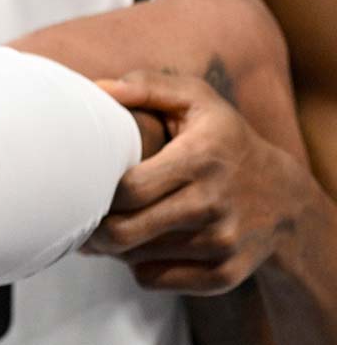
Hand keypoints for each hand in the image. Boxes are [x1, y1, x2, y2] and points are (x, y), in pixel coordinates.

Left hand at [82, 70, 309, 293]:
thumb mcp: (198, 100)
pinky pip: (156, 280)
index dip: (97, 192)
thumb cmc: (225, 140)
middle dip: (95, 230)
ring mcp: (221, 242)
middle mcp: (212, 203)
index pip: (128, 189)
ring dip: (115, 247)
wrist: (284, 197)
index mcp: (199, 157)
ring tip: (111, 227)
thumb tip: (99, 89)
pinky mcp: (225, 273)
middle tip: (82, 218)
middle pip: (126, 232)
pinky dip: (139, 268)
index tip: (85, 186)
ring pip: (137, 258)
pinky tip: (141, 247)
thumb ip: (148, 87)